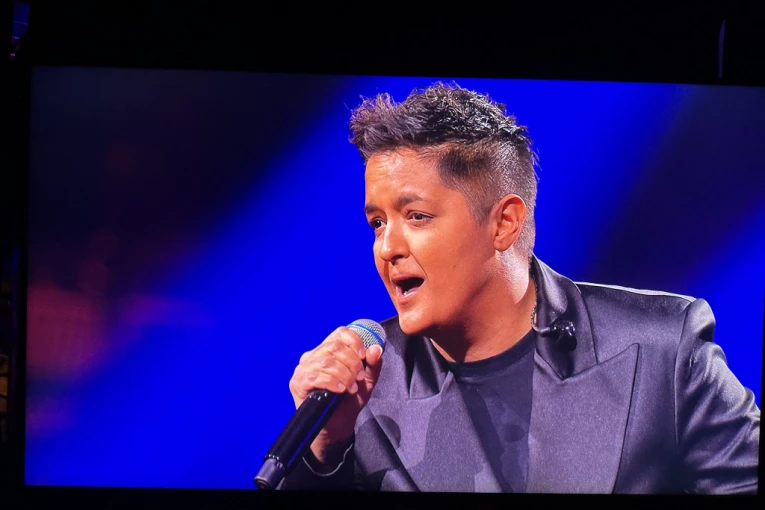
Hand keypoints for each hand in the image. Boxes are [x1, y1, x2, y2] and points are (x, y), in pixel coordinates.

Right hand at [289, 326, 383, 464]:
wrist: (337, 426)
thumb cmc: (349, 401)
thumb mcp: (366, 381)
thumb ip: (373, 365)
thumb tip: (376, 349)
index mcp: (328, 350)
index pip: (341, 333)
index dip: (355, 342)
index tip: (364, 356)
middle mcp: (313, 355)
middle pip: (335, 347)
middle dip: (352, 363)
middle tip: (359, 378)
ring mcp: (303, 368)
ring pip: (326, 361)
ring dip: (344, 374)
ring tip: (351, 388)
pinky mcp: (298, 383)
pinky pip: (315, 376)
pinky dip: (332, 381)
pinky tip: (340, 390)